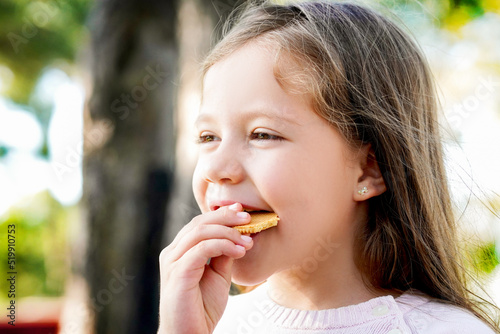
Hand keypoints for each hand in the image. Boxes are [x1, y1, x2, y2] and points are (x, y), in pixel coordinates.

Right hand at [158, 203, 252, 333]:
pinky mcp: (178, 273)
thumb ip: (223, 254)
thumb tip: (237, 235)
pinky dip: (223, 245)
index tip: (242, 210)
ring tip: (248, 240)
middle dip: (225, 217)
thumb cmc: (202, 308)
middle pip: (199, 223)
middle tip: (248, 218)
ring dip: (228, 232)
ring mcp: (173, 262)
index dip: (220, 214)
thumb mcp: (218, 275)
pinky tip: (239, 251)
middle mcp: (172, 253)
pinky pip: (202, 249)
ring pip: (200, 232)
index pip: (199, 223)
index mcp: (179, 251)